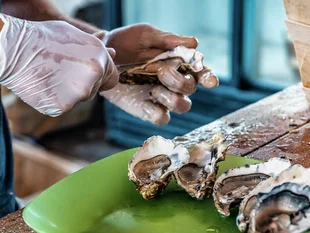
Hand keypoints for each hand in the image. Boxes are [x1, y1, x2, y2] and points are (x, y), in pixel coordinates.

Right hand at [0, 10, 117, 116]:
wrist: (12, 50)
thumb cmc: (42, 37)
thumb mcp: (73, 35)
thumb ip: (96, 49)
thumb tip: (113, 54)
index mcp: (100, 58)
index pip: (112, 78)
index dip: (101, 76)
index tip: (85, 71)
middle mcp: (93, 78)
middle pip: (95, 90)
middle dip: (83, 83)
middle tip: (61, 70)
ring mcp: (77, 95)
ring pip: (78, 99)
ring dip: (68, 91)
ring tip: (50, 74)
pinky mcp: (61, 107)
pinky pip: (63, 106)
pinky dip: (54, 99)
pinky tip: (42, 84)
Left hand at [100, 23, 218, 124]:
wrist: (101, 57)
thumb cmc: (126, 42)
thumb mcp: (145, 35)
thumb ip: (167, 39)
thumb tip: (193, 43)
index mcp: (180, 62)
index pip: (201, 71)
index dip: (208, 77)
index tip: (208, 80)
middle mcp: (174, 81)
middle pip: (191, 89)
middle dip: (181, 83)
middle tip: (162, 72)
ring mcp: (161, 97)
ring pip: (183, 106)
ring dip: (173, 99)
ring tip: (154, 88)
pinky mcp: (146, 110)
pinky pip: (162, 119)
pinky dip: (158, 113)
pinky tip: (146, 103)